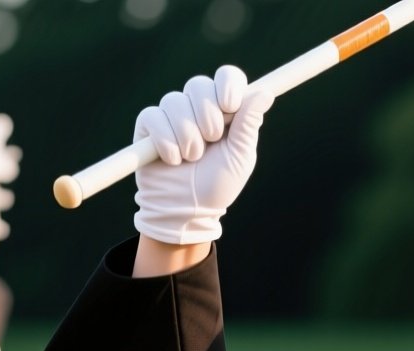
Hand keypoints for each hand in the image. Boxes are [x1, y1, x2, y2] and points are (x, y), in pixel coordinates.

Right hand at [133, 65, 273, 245]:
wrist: (187, 211)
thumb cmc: (218, 185)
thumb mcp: (240, 156)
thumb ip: (249, 124)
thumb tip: (265, 93)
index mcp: (225, 109)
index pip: (227, 76)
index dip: (228, 85)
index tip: (230, 106)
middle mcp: (198, 106)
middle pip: (199, 84)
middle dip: (208, 116)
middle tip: (211, 141)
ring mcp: (172, 114)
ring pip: (175, 101)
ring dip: (187, 136)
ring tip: (192, 158)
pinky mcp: (148, 125)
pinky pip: (154, 117)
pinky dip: (166, 142)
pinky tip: (173, 160)